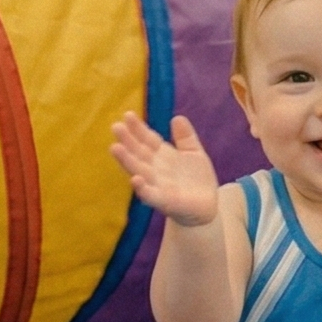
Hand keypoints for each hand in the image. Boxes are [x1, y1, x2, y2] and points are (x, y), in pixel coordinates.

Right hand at [110, 112, 219, 228]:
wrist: (206, 207)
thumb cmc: (196, 179)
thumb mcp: (194, 152)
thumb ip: (186, 137)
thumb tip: (177, 117)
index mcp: (162, 155)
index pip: (147, 139)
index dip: (138, 128)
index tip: (128, 114)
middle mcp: (155, 169)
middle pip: (139, 153)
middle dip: (128, 141)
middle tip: (116, 126)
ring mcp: (158, 185)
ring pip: (139, 171)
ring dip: (127, 161)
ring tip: (116, 148)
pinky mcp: (165, 202)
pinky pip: (151, 195)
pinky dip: (142, 189)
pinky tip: (135, 179)